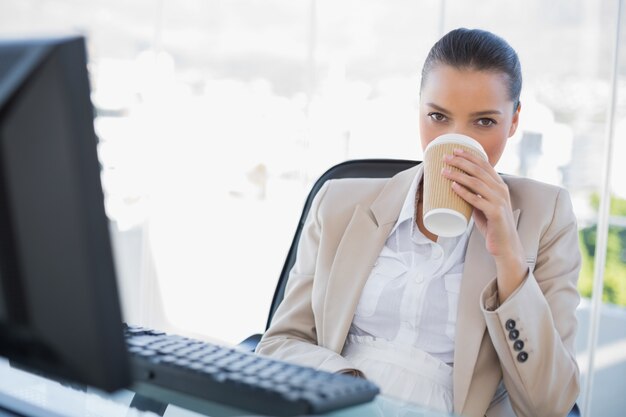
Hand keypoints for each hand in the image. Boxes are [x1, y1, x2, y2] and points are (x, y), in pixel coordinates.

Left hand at [441, 148, 526, 301]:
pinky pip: (477, 200)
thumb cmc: (493, 225)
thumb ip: (475, 195)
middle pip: (479, 170)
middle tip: (446, 157)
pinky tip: (453, 187)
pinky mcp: (496, 213)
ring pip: (476, 183)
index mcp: (499, 185)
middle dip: (461, 161)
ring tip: (444, 171)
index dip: (470, 155)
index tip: (455, 150)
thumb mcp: (484, 205)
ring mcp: (499, 201)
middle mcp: (501, 190)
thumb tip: (457, 186)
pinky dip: (464, 192)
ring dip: (459, 175)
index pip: (484, 165)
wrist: (505, 245)